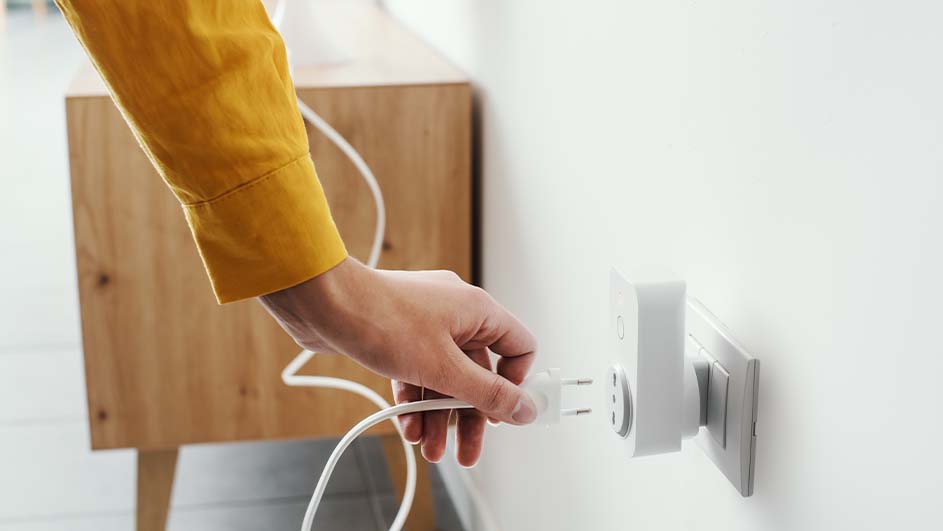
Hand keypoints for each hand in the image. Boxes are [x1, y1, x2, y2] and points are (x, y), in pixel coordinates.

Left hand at [258, 257, 537, 465]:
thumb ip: (488, 393)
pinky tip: (407, 427)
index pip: (518, 346)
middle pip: (478, 372)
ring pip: (445, 377)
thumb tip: (527, 409)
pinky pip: (418, 371)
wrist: (323, 304)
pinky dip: (415, 399)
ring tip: (429, 448)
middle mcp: (456, 313)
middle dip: (469, 416)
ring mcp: (425, 323)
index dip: (515, 382)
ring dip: (439, 416)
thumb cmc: (382, 320)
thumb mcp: (444, 369)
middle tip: (466, 453)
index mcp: (477, 310)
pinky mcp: (398, 334)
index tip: (501, 413)